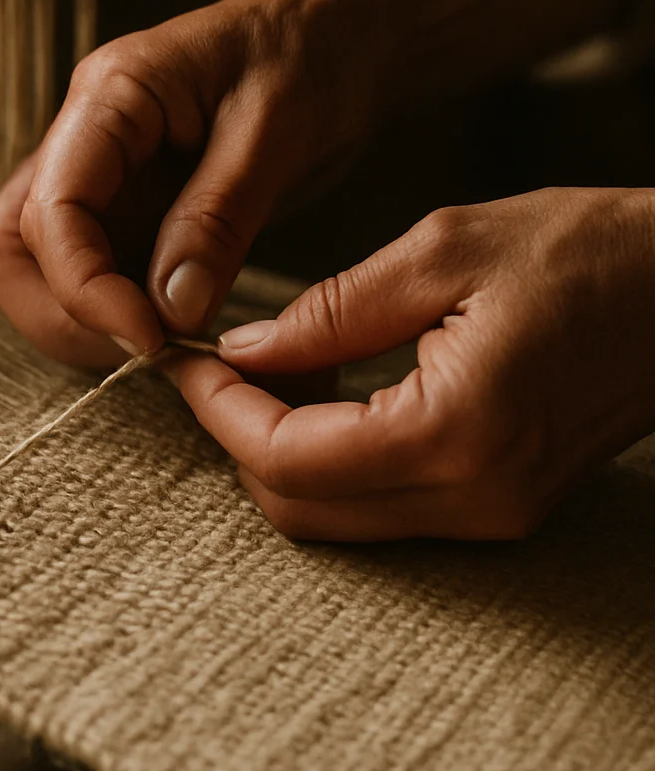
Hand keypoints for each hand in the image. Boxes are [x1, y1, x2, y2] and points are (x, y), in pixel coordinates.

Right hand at [0, 0, 388, 365]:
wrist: (350, 27)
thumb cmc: (318, 51)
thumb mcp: (279, 131)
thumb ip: (217, 219)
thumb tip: (169, 312)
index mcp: (112, 94)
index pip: (49, 210)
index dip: (84, 289)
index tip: (151, 339)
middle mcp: (87, 134)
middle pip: (12, 245)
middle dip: (67, 312)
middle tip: (152, 348)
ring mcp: (104, 171)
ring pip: (43, 265)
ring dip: (90, 320)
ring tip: (173, 342)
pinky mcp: (133, 204)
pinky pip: (99, 269)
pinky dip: (126, 312)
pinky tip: (184, 328)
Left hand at [170, 188, 654, 540]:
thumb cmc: (586, 251)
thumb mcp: (444, 250)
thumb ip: (331, 310)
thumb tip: (242, 351)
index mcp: (454, 432)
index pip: (287, 459)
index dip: (218, 412)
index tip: (185, 359)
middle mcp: (473, 498)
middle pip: (301, 510)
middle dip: (240, 440)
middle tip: (214, 365)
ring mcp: (494, 515)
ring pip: (339, 520)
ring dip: (284, 453)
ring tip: (267, 370)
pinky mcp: (505, 507)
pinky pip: (387, 506)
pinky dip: (336, 459)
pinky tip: (329, 390)